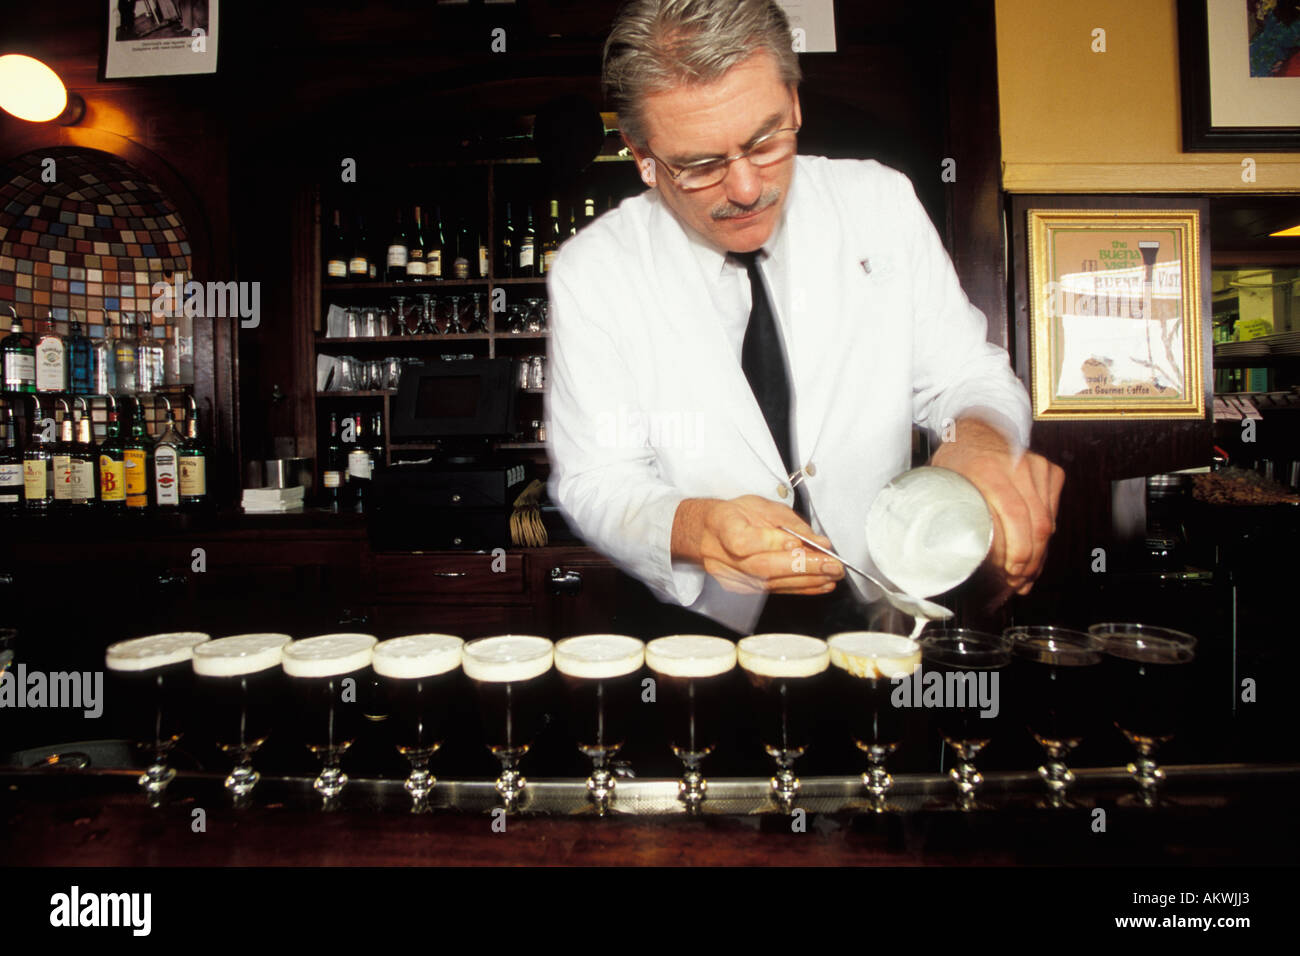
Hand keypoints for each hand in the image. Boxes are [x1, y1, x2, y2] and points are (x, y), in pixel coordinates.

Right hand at [671, 495, 845, 594]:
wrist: (706, 534)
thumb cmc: (733, 516)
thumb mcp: (760, 506)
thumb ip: (790, 523)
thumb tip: (818, 542)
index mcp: (723, 526)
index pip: (743, 542)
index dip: (770, 543)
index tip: (796, 542)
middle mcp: (724, 557)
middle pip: (763, 567)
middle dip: (802, 567)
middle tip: (832, 565)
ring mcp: (732, 577)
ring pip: (771, 583)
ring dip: (807, 580)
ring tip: (832, 575)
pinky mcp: (742, 590)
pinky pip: (774, 591)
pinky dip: (800, 588)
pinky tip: (820, 585)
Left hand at [929, 417, 1063, 597]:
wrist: (980, 428)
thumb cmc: (958, 457)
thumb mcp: (943, 479)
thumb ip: (939, 509)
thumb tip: (928, 549)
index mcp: (987, 469)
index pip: (1015, 515)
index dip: (1018, 550)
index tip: (1010, 572)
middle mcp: (1017, 466)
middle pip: (1037, 524)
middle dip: (1029, 562)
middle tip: (1017, 582)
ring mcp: (1037, 467)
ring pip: (1049, 523)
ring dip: (1039, 555)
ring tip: (1024, 576)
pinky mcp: (1050, 471)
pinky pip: (1053, 513)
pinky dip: (1046, 538)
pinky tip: (1035, 555)